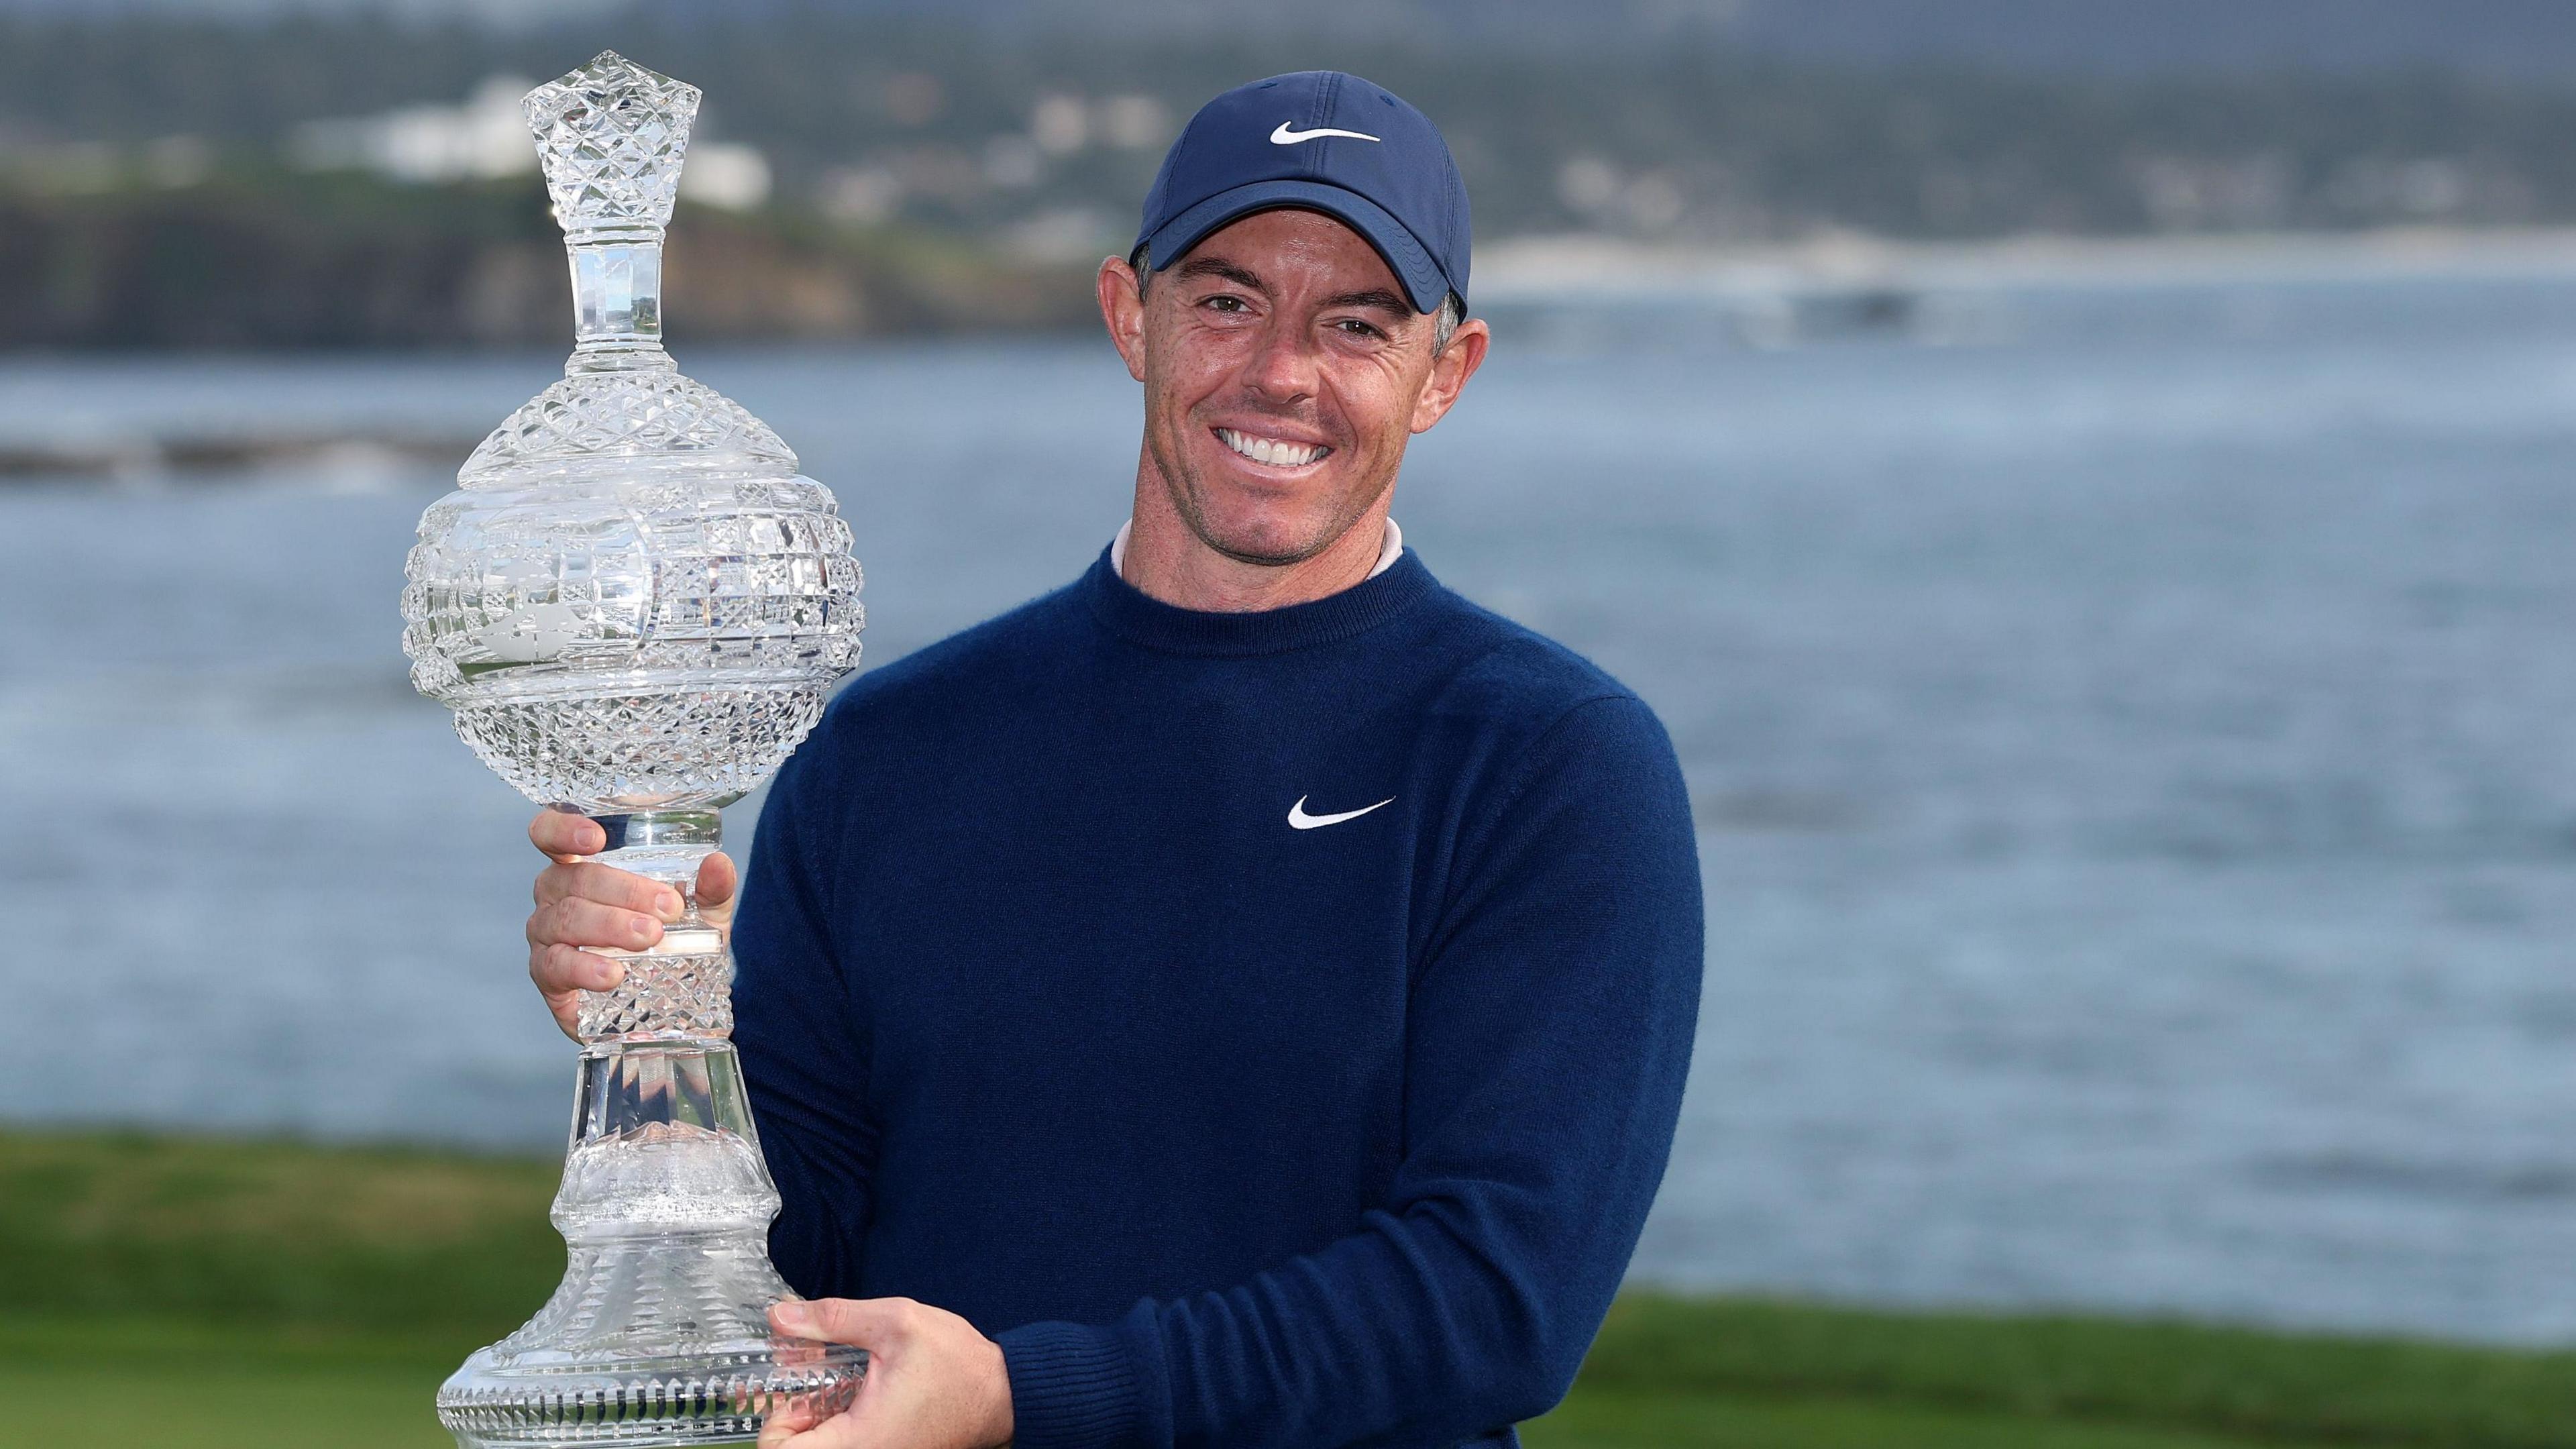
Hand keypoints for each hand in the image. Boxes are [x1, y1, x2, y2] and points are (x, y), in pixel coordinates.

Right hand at [524, 805, 737, 1039]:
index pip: (552, 833)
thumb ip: (710, 889)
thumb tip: (718, 863)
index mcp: (583, 865)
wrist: (663, 1006)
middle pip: (575, 878)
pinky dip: (585, 968)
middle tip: (668, 909)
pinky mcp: (546, 976)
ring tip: (649, 938)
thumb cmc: (670, 944)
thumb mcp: (700, 915)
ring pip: (565, 918)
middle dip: (624, 890)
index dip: (564, 828)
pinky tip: (613, 973)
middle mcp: (555, 894)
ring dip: (610, 925)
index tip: (597, 837)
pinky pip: (555, 965)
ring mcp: (545, 934)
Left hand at [757, 1297, 1014, 1448]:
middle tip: (807, 1370)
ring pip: (818, 1442)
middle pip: (794, 1448)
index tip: (786, 1387)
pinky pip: (841, 1439)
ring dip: (813, 1408)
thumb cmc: (959, 1365)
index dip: (771, 1419)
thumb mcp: (896, 1324)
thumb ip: (833, 1318)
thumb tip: (781, 1315)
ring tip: (834, 1370)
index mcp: (859, 1439)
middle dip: (791, 1407)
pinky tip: (854, 1381)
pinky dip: (835, 1412)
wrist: (1003, 1393)